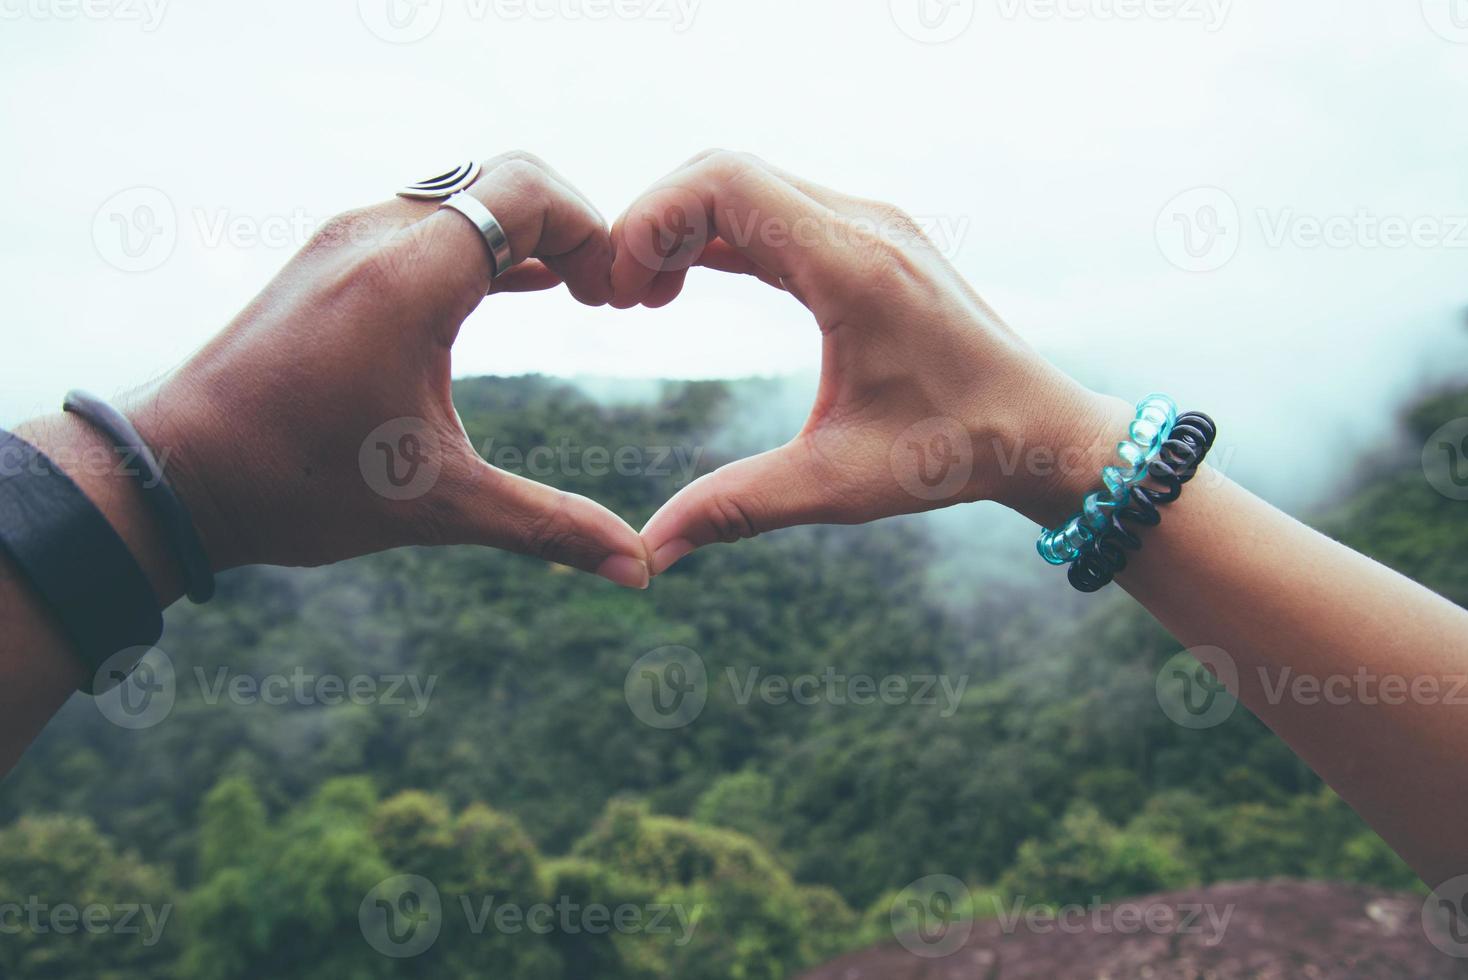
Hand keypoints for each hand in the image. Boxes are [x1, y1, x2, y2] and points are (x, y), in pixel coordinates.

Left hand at [124, 152, 650, 588]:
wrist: (177, 475)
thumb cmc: (298, 484)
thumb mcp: (438, 505)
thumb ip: (547, 526)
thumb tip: (636, 569)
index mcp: (407, 277)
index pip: (526, 191)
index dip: (591, 232)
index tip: (613, 300)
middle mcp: (375, 236)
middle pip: (503, 179)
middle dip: (569, 228)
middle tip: (602, 298)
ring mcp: (346, 240)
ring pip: (463, 197)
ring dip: (525, 235)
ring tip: (573, 295)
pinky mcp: (330, 260)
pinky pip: (427, 222)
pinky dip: (482, 246)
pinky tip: (520, 290)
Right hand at [610, 151, 1126, 574]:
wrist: (1039, 430)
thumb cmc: (952, 454)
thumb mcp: (836, 485)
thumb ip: (736, 507)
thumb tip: (650, 553)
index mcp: (854, 265)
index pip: (724, 182)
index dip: (650, 221)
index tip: (620, 296)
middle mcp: (863, 224)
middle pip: (723, 171)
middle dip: (654, 224)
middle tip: (619, 301)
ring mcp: (871, 224)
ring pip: (747, 184)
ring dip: (684, 228)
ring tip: (645, 300)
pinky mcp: (872, 238)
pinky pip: (776, 210)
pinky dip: (721, 237)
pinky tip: (686, 286)